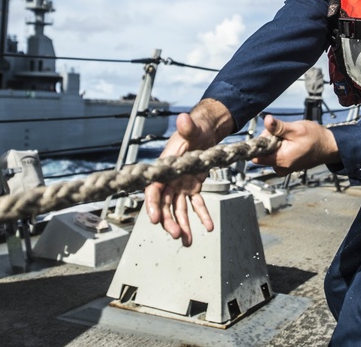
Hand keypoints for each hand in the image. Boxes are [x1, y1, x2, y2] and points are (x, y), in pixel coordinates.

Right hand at [143, 100, 232, 245]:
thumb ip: (187, 127)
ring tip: (188, 241)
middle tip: (176, 235)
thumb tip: (183, 118)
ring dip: (182, 225)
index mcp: (165, 166)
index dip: (152, 204)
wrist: (205, 131)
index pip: (153, 188)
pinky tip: (208, 227)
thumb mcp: (192, 128)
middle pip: (164, 204)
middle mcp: (169, 178)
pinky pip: (196, 204)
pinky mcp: (192, 187)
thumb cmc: (195, 128)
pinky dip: (201, 215)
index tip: (154, 219)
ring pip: (178, 209)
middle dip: (169, 221)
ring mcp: (180, 184)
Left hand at [251, 114, 339, 173]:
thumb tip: (266, 120)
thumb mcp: (296, 129)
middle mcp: (281, 167)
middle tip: (282, 133)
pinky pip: (276, 155)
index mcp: (281, 160)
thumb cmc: (315, 138)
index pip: (256, 156)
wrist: (329, 147)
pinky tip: (290, 142)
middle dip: (268, 140)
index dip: (257, 144)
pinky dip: (280, 147)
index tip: (265, 134)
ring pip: (270, 153)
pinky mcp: (287, 165)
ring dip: (275, 143)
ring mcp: (284, 167)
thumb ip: (279, 127)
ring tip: (288, 137)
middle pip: (263, 153)